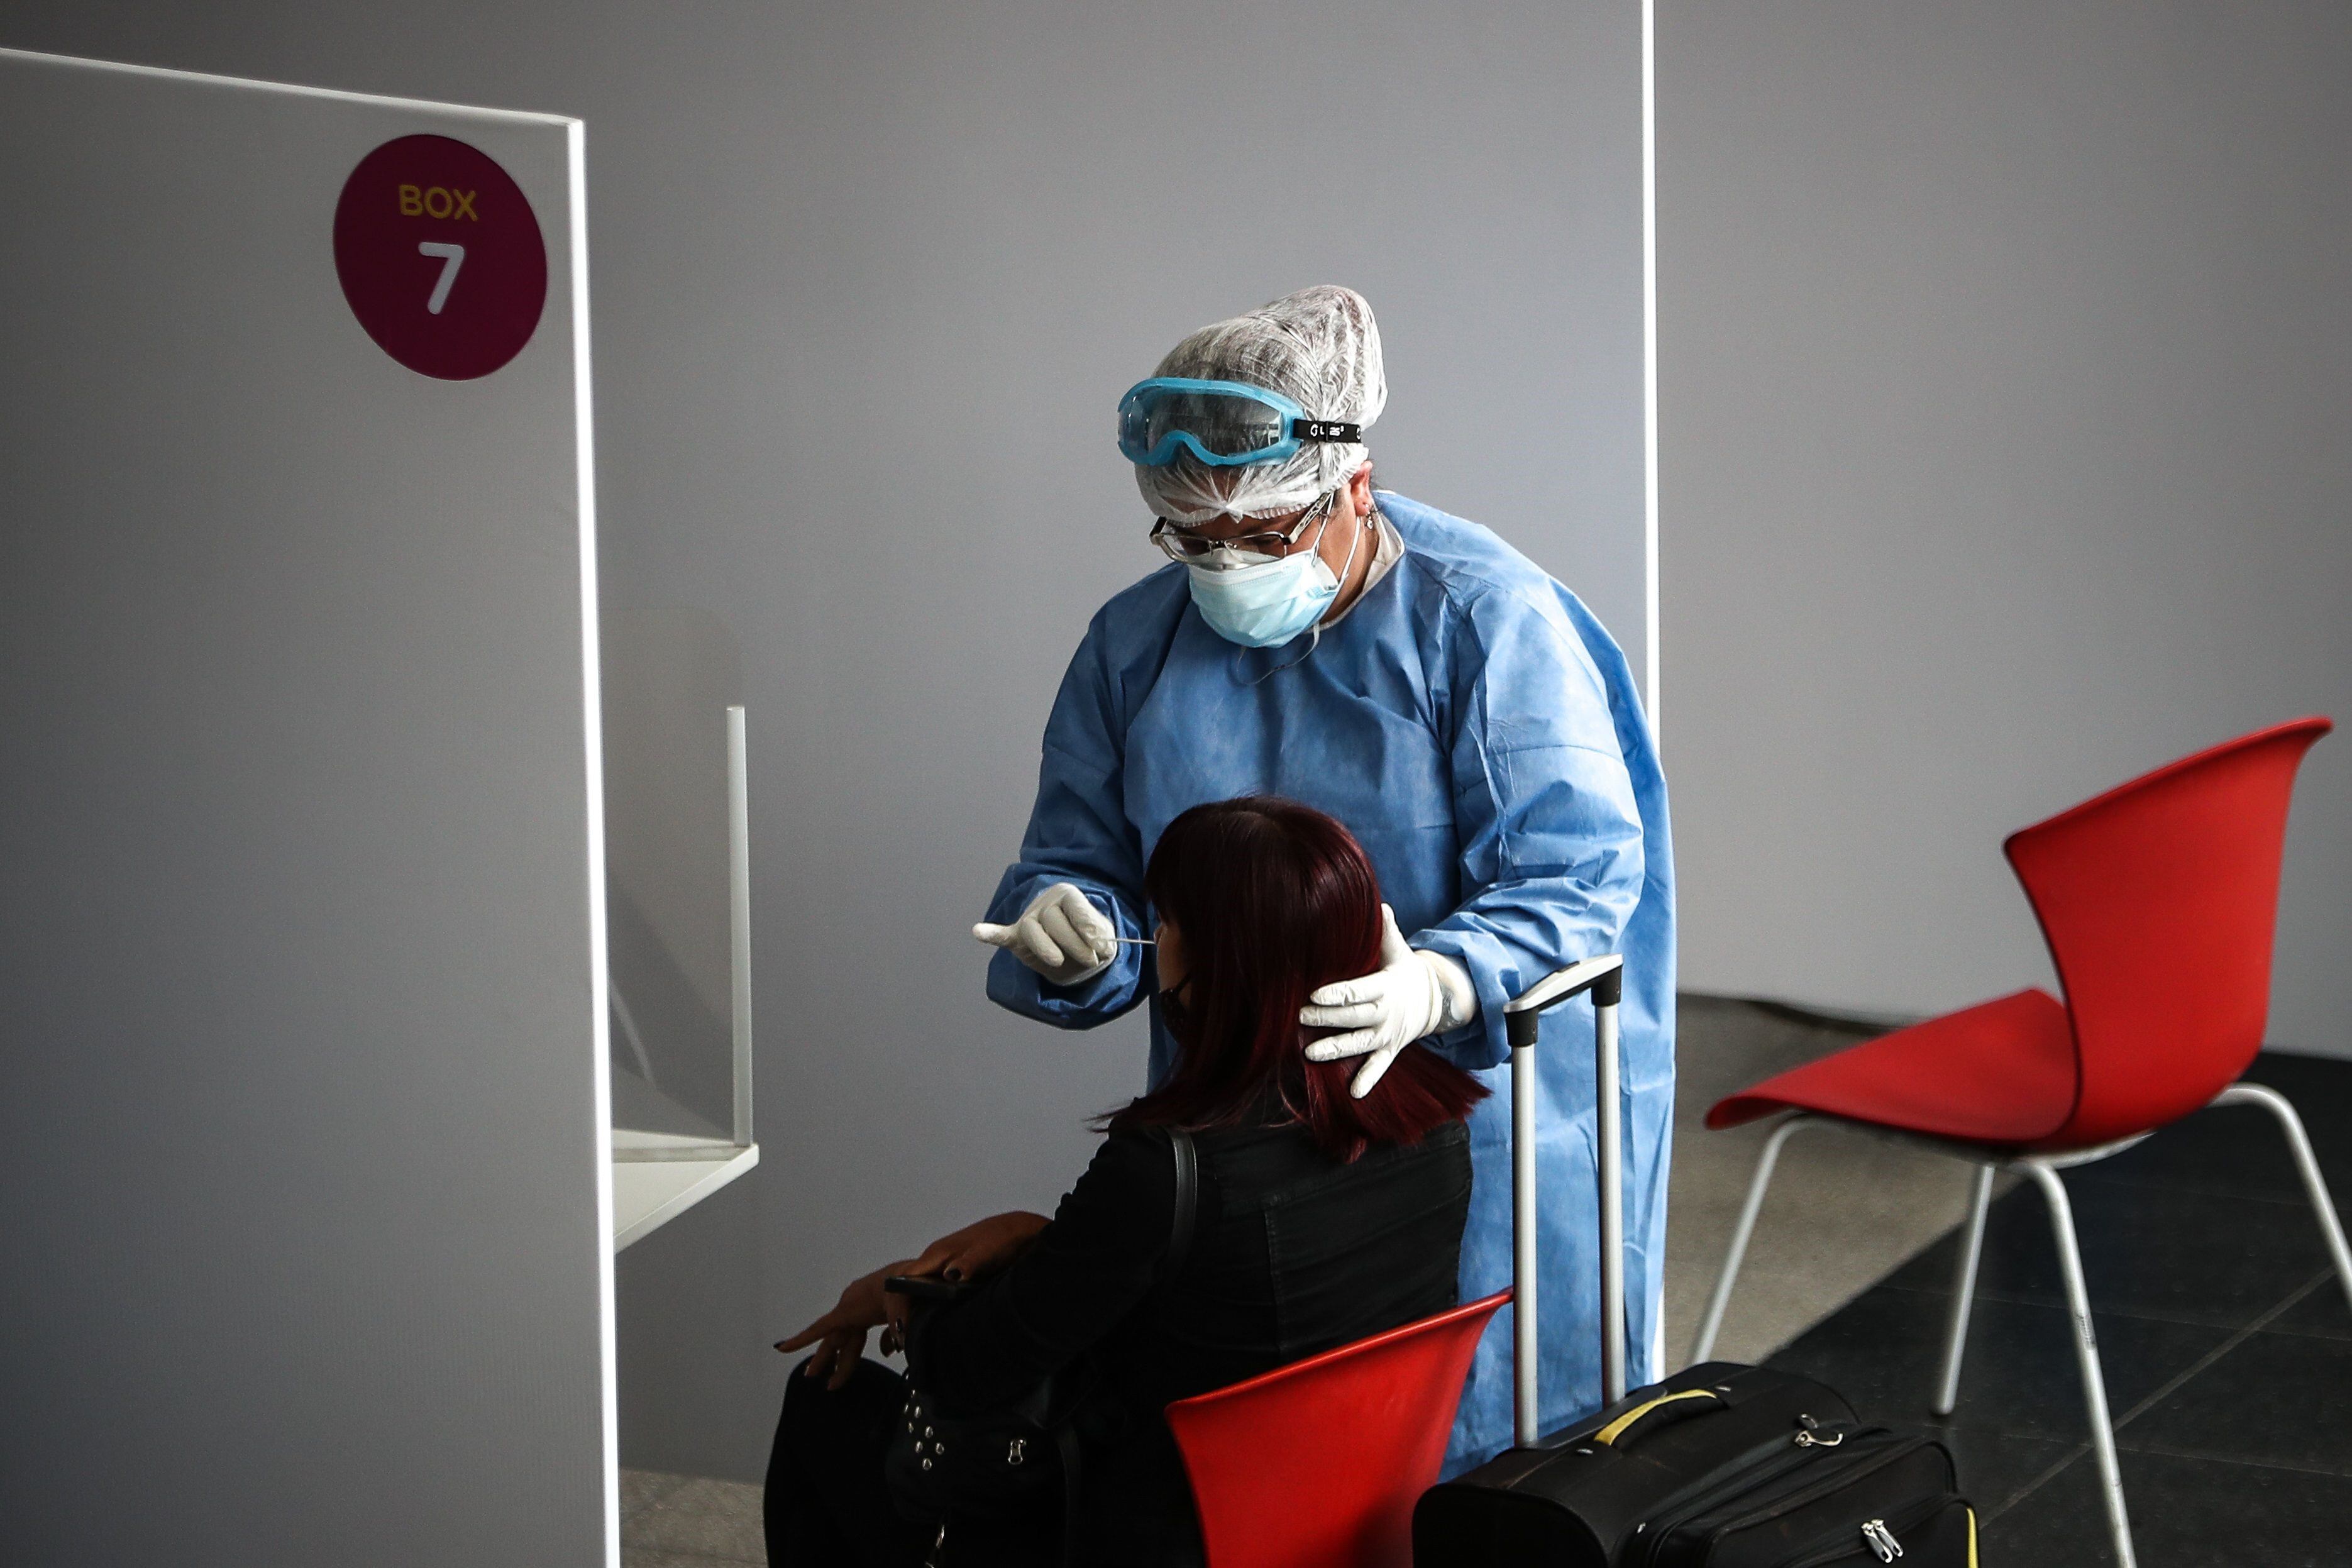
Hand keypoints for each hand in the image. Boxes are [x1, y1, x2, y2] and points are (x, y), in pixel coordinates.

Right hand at [774, 1261, 912, 1389]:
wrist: (919, 1268)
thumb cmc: (904, 1286)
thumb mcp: (899, 1309)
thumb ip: (896, 1331)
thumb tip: (898, 1346)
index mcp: (849, 1309)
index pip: (820, 1327)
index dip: (801, 1340)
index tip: (781, 1348)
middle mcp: (851, 1307)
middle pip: (833, 1338)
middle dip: (823, 1359)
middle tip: (812, 1377)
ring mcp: (864, 1306)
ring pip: (849, 1337)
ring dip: (844, 1358)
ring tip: (835, 1381)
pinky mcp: (877, 1307)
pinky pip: (867, 1330)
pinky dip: (875, 1344)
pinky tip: (886, 1352)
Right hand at [879, 1211, 1051, 1342]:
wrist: (1018, 1231)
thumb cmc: (1001, 1238)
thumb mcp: (986, 1251)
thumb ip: (968, 1263)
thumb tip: (951, 1275)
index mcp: (937, 1254)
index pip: (904, 1278)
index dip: (899, 1303)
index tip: (902, 1327)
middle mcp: (935, 1260)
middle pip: (907, 1288)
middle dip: (902, 1313)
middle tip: (905, 1341)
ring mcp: (944, 1267)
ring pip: (919, 1291)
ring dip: (914, 1312)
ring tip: (914, 1340)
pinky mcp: (954, 1274)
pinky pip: (933, 1292)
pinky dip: (928, 1308)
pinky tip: (935, 1326)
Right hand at [974, 883, 1116, 986]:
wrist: (1075, 948)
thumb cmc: (1089, 938)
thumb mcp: (1102, 934)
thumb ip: (1099, 935)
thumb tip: (1100, 943)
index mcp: (1068, 895)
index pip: (1075, 906)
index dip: (1088, 928)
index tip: (1101, 947)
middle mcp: (1046, 903)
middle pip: (1053, 920)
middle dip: (1074, 944)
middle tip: (1090, 961)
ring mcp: (1029, 919)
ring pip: (1032, 930)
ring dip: (1045, 948)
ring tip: (1058, 962)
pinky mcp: (1016, 937)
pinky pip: (1002, 935)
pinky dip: (991, 934)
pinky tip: (979, 931)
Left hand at [1300, 905, 1474, 1097]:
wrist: (1433, 999)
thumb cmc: (1404, 971)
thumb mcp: (1398, 950)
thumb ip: (1388, 931)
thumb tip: (1381, 905)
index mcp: (1385, 986)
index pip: (1358, 990)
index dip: (1337, 993)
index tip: (1314, 993)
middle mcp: (1386, 1013)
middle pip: (1354, 1017)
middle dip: (1327, 1018)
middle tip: (1301, 1016)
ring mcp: (1388, 1035)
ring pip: (1360, 1044)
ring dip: (1336, 1049)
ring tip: (1310, 1054)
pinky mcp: (1390, 1050)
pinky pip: (1380, 1067)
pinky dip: (1369, 1080)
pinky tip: (1354, 1093)